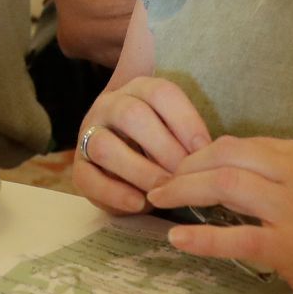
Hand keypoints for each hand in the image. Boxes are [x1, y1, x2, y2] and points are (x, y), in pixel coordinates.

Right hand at [71, 76, 211, 214]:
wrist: (122, 164)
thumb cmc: (160, 146)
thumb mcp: (176, 133)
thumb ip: (190, 140)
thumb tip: (213, 159)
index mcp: (139, 90)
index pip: (162, 93)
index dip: (186, 121)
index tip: (205, 151)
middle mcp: (111, 105)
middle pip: (132, 116)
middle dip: (164, 149)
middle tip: (186, 176)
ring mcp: (89, 134)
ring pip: (105, 145)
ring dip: (140, 171)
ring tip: (164, 192)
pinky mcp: (78, 167)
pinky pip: (89, 177)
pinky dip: (115, 193)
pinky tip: (139, 203)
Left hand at [145, 136, 292, 293]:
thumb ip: (278, 175)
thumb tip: (224, 170)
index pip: (238, 144)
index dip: (199, 155)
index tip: (179, 168)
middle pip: (226, 157)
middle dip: (185, 168)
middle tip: (161, 183)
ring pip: (226, 185)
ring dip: (185, 191)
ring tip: (161, 200)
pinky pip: (238, 238)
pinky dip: (203, 237)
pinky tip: (179, 238)